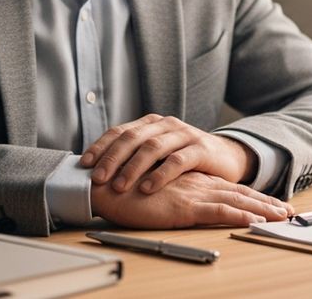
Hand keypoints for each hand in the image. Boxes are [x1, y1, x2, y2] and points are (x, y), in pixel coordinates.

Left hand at [80, 114, 258, 194]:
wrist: (227, 157)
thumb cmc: (186, 159)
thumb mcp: (159, 154)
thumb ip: (135, 156)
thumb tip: (98, 172)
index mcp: (151, 123)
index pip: (120, 131)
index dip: (101, 147)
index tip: (84, 165)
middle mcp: (166, 125)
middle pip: (133, 138)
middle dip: (112, 159)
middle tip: (97, 179)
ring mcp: (185, 134)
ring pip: (153, 148)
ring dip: (133, 168)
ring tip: (119, 186)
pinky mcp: (201, 149)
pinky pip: (177, 161)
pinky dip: (160, 175)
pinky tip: (148, 188)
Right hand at [90, 171, 291, 228]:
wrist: (104, 185)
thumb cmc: (125, 190)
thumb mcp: (158, 192)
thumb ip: (176, 194)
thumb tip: (189, 205)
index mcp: (193, 180)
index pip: (230, 188)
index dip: (254, 196)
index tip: (274, 205)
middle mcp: (197, 183)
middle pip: (240, 192)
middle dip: (267, 203)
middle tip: (290, 212)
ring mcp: (192, 192)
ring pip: (236, 199)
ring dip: (262, 209)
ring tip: (283, 217)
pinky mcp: (183, 204)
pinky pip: (218, 210)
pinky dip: (239, 215)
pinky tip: (255, 221)